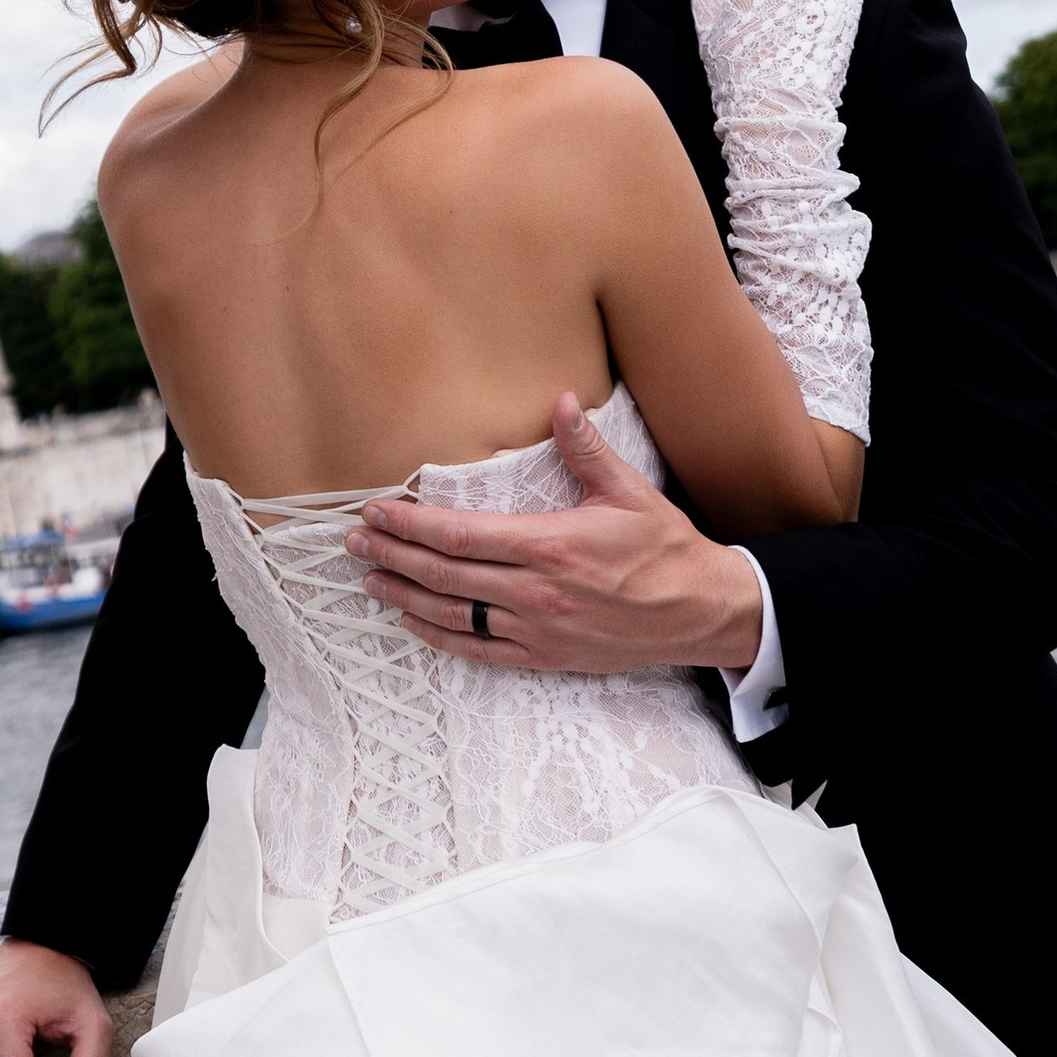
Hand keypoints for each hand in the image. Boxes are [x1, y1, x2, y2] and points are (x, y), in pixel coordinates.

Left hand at [346, 393, 765, 672]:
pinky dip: (439, 636)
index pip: (461, 536)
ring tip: (368, 578)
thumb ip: (586, 448)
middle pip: (444, 574)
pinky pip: (479, 649)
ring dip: (404, 596)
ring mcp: (537, 630)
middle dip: (392, 555)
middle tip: (354, 540)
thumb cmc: (665, 549)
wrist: (702, 612)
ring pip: (453, 614)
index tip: (378, 511)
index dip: (411, 525)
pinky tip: (412, 621)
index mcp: (550, 546)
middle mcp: (536, 592)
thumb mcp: (629, 492)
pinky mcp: (545, 656)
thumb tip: (561, 400)